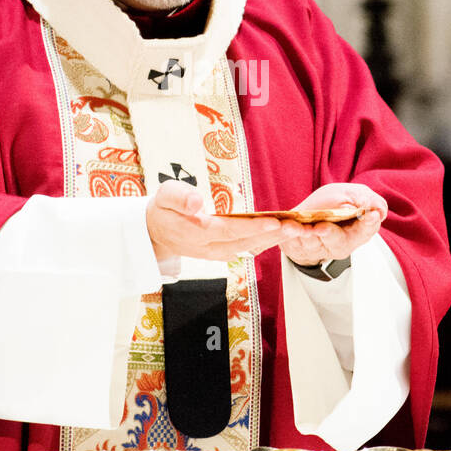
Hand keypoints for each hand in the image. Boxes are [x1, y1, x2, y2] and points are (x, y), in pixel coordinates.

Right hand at [146, 180, 306, 263]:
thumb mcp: (164, 196)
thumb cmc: (162, 210)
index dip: (253, 228)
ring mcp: (217, 253)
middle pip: (246, 242)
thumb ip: (179, 197)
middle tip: (296, 226)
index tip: (274, 222)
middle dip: (272, 235)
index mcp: (196, 232)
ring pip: (250, 248)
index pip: (229, 230)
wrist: (155, 233)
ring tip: (296, 229)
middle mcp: (209, 247)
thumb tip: (196, 202)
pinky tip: (282, 234)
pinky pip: (248, 248)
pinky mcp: (223, 253)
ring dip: (274, 240)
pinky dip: (266, 241)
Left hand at [278, 183, 388, 267]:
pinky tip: (283, 224)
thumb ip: (367, 201)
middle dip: (329, 234)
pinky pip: (289, 242)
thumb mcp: (353, 196)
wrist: (307, 215)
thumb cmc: (334, 204)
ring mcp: (316, 247)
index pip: (366, 231)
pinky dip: (285, 232)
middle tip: (323, 228)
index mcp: (356, 233)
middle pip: (336, 242)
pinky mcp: (295, 246)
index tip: (371, 215)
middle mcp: (337, 244)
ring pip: (310, 243)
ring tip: (297, 226)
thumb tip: (376, 210)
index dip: (369, 223)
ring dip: (302, 234)